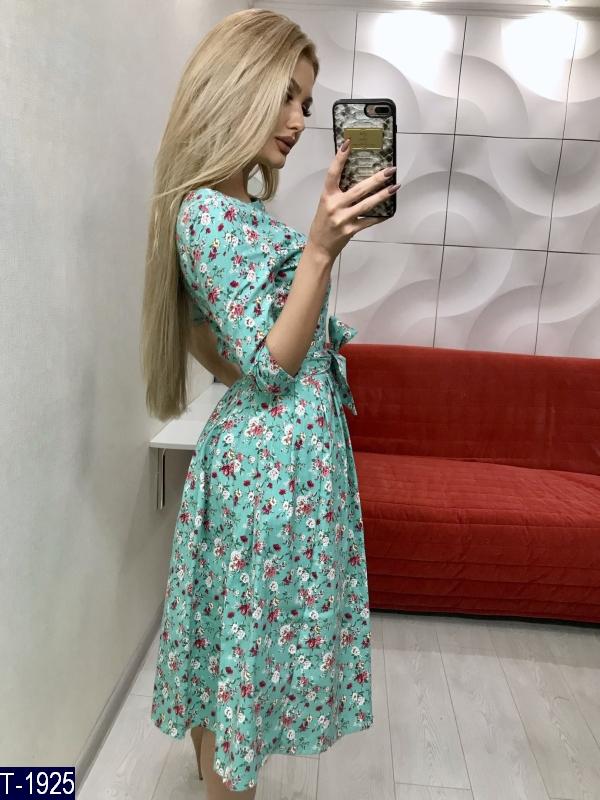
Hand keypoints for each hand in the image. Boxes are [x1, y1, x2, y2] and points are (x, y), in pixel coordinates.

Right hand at [307, 139, 400, 261]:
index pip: (333, 173)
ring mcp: (344, 218)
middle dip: (376, 179)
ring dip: (382, 195)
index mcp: (327, 196)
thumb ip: (338, 192)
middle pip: (359, 189)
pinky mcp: (351, 230)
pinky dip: (380, 216)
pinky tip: (390, 211)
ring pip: (367, 204)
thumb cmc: (322, 223)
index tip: (349, 143)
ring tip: (395, 187)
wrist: (319, 247)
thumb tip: (357, 176)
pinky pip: (369, 221)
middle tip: (390, 170)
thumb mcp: (326, 204)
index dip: (340, 158)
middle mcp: (335, 206)